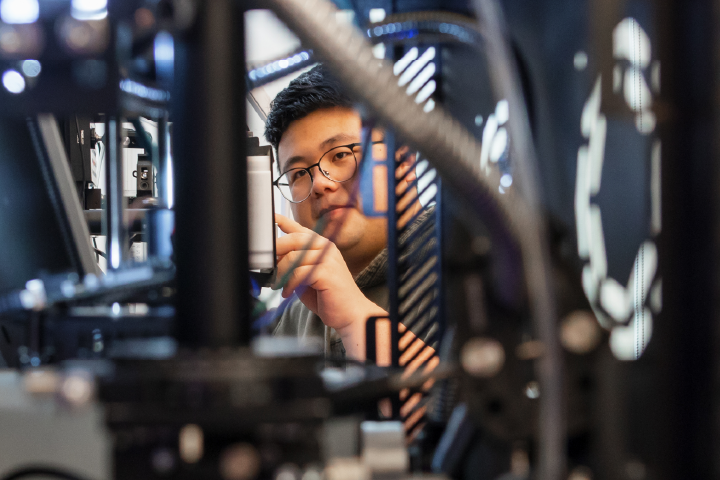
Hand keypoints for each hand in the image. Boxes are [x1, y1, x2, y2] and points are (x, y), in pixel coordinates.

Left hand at [273, 214, 385, 350]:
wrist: (350, 313)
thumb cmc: (328, 295)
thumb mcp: (308, 275)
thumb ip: (295, 264)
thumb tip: (274, 258)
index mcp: (323, 246)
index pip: (301, 230)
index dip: (284, 221)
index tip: (272, 216)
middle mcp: (326, 248)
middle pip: (294, 239)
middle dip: (277, 252)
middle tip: (268, 266)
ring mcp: (328, 259)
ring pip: (293, 257)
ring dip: (281, 273)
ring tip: (279, 285)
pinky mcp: (326, 272)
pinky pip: (298, 273)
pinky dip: (289, 284)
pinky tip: (287, 293)